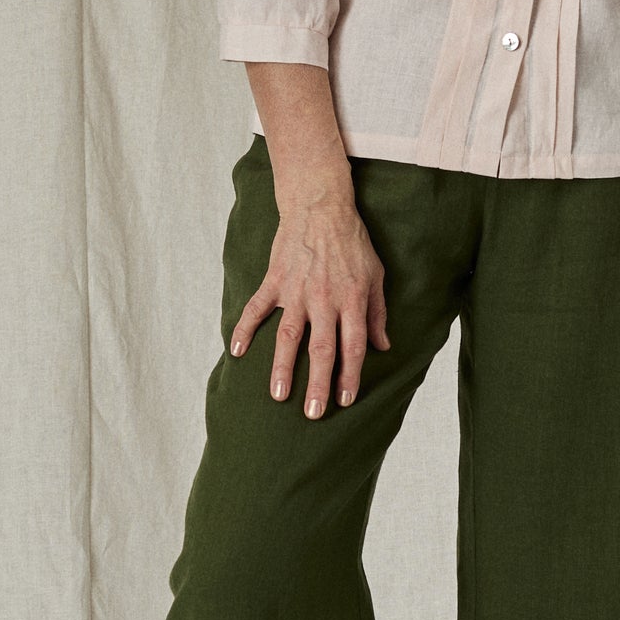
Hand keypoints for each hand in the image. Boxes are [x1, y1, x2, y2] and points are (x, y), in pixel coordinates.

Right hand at [229, 191, 390, 415]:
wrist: (321, 206)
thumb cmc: (352, 242)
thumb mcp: (376, 275)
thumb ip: (377, 312)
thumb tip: (382, 345)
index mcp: (352, 300)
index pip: (352, 346)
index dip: (349, 375)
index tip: (344, 400)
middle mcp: (324, 299)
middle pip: (321, 349)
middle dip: (318, 384)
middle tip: (313, 413)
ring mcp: (297, 291)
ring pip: (289, 336)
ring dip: (282, 367)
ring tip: (278, 396)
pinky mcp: (275, 280)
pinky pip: (257, 308)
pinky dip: (245, 328)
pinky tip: (236, 351)